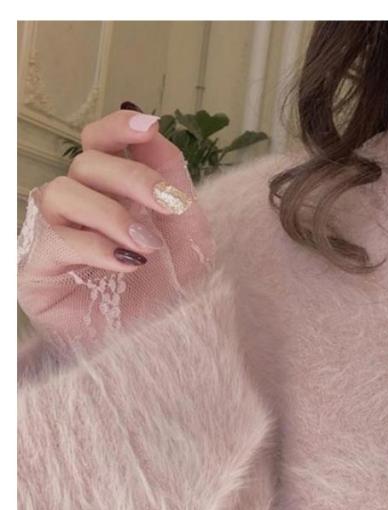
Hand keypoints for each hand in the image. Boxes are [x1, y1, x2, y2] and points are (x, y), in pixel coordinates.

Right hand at [18, 103, 214, 348]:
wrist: (159, 346)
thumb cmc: (172, 293)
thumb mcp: (188, 234)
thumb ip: (173, 182)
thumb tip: (155, 130)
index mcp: (113, 196)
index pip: (97, 144)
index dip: (117, 127)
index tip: (148, 124)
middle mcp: (79, 211)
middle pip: (85, 163)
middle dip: (132, 177)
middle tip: (168, 206)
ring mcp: (54, 239)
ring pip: (60, 193)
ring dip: (111, 214)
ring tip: (145, 247)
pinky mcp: (37, 272)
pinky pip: (54, 240)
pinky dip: (94, 245)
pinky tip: (126, 263)